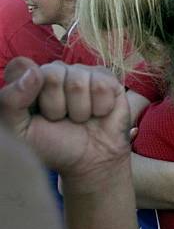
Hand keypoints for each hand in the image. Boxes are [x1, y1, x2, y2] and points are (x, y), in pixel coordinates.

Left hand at [0, 58, 130, 190]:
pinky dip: (100, 107)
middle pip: (52, 74)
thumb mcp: (19, 131)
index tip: (35, 113)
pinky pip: (101, 86)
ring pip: (78, 82)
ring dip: (80, 110)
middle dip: (57, 105)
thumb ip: (10, 101)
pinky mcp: (108, 79)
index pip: (22, 67)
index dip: (28, 91)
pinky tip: (98, 113)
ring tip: (81, 119)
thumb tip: (34, 72)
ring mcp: (84, 73)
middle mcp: (57, 71)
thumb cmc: (53, 145)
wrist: (90, 161)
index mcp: (30, 80)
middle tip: (61, 119)